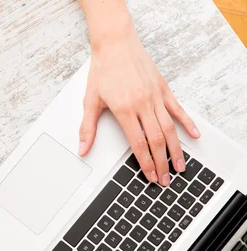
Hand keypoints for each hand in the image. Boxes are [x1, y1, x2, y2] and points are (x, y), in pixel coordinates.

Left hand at [78, 29, 199, 185]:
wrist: (116, 45)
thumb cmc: (103, 71)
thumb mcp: (90, 101)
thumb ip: (87, 128)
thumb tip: (82, 149)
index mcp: (124, 110)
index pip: (138, 143)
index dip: (145, 163)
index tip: (150, 176)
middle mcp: (143, 104)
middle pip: (156, 140)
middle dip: (161, 163)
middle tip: (165, 180)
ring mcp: (155, 97)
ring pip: (169, 129)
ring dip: (175, 150)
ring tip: (180, 166)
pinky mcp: (163, 89)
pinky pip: (178, 109)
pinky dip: (187, 123)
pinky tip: (193, 136)